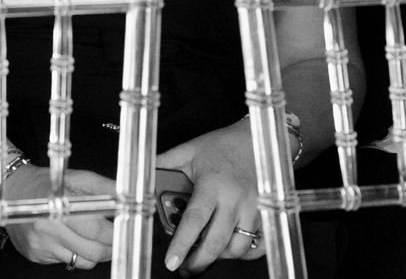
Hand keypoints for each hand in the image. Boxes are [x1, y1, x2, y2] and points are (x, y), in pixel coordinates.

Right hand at [0, 164, 116, 269]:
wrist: (13, 192)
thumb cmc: (48, 183)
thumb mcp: (78, 178)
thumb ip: (104, 187)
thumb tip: (127, 197)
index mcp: (60, 206)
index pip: (96, 229)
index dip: (114, 232)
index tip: (124, 229)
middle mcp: (48, 228)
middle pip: (91, 251)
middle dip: (110, 248)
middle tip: (117, 239)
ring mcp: (41, 245)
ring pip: (82, 261)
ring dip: (96, 254)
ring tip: (99, 241)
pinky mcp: (36, 255)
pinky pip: (66, 262)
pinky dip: (76, 254)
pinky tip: (74, 240)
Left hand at [157, 122, 263, 271]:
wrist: (257, 140)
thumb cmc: (222, 146)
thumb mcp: (188, 151)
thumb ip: (164, 166)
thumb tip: (139, 178)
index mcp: (212, 184)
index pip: (194, 220)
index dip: (182, 244)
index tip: (171, 261)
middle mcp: (235, 199)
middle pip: (216, 242)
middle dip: (198, 262)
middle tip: (185, 268)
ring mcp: (253, 208)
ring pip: (237, 248)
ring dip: (220, 257)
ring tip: (205, 254)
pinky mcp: (266, 214)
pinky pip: (257, 244)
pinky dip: (244, 252)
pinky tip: (231, 249)